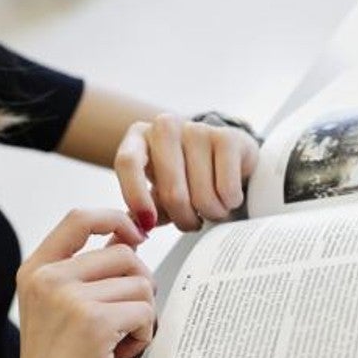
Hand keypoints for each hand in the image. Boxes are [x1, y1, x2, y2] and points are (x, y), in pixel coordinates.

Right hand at [18, 209, 155, 357]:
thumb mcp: (64, 306)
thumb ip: (91, 269)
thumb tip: (128, 234)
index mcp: (35, 271)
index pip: (79, 218)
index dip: (116, 218)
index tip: (138, 234)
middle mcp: (46, 279)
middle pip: (124, 253)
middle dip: (139, 284)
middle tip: (126, 318)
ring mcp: (67, 298)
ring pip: (140, 283)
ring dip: (142, 315)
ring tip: (117, 341)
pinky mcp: (92, 321)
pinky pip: (144, 312)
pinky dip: (143, 336)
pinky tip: (120, 354)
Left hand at [115, 113, 258, 231]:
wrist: (224, 159)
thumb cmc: (183, 178)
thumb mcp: (156, 192)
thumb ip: (142, 210)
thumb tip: (131, 231)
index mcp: (139, 137)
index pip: (128, 162)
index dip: (135, 195)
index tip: (147, 223)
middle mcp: (166, 127)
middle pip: (170, 188)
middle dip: (183, 217)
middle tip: (190, 224)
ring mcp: (198, 129)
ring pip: (202, 193)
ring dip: (210, 212)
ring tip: (211, 208)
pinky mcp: (228, 136)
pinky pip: (227, 187)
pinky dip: (229, 202)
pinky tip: (228, 196)